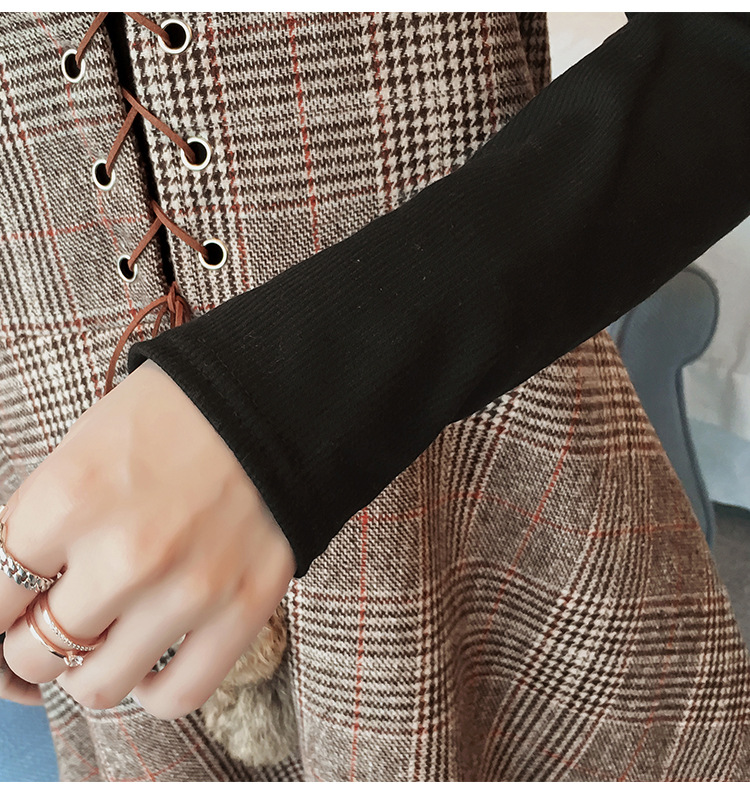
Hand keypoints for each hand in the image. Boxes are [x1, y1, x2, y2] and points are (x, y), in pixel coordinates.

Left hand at [0, 359, 295, 718]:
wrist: (271, 401)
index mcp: (71, 498)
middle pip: (35, 653)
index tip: (13, 609)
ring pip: (98, 686)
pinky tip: (147, 664)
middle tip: (53, 622)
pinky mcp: (243, 609)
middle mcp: (126, 555)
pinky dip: (149, 692)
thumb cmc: (173, 417)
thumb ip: (37, 524)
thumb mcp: (84, 446)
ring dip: (86, 670)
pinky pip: (177, 694)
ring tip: (103, 640)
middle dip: (30, 643)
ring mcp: (189, 589)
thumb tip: (10, 598)